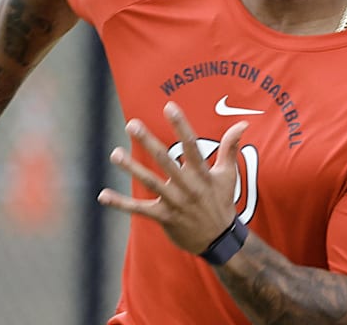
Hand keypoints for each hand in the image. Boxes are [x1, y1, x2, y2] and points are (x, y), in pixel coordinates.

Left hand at [98, 101, 247, 254]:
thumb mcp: (228, 174)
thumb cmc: (222, 202)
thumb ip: (230, 147)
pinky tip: (103, 195)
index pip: (191, 145)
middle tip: (132, 124)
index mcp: (202, 174)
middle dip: (148, 142)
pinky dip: (121, 204)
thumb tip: (243, 123)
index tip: (169, 107)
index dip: (181, 126)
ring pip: (150, 183)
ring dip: (132, 168)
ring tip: (115, 153)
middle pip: (165, 161)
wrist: (220, 240)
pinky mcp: (164, 218)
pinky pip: (139, 210)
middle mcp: (188, 187)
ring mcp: (175, 203)